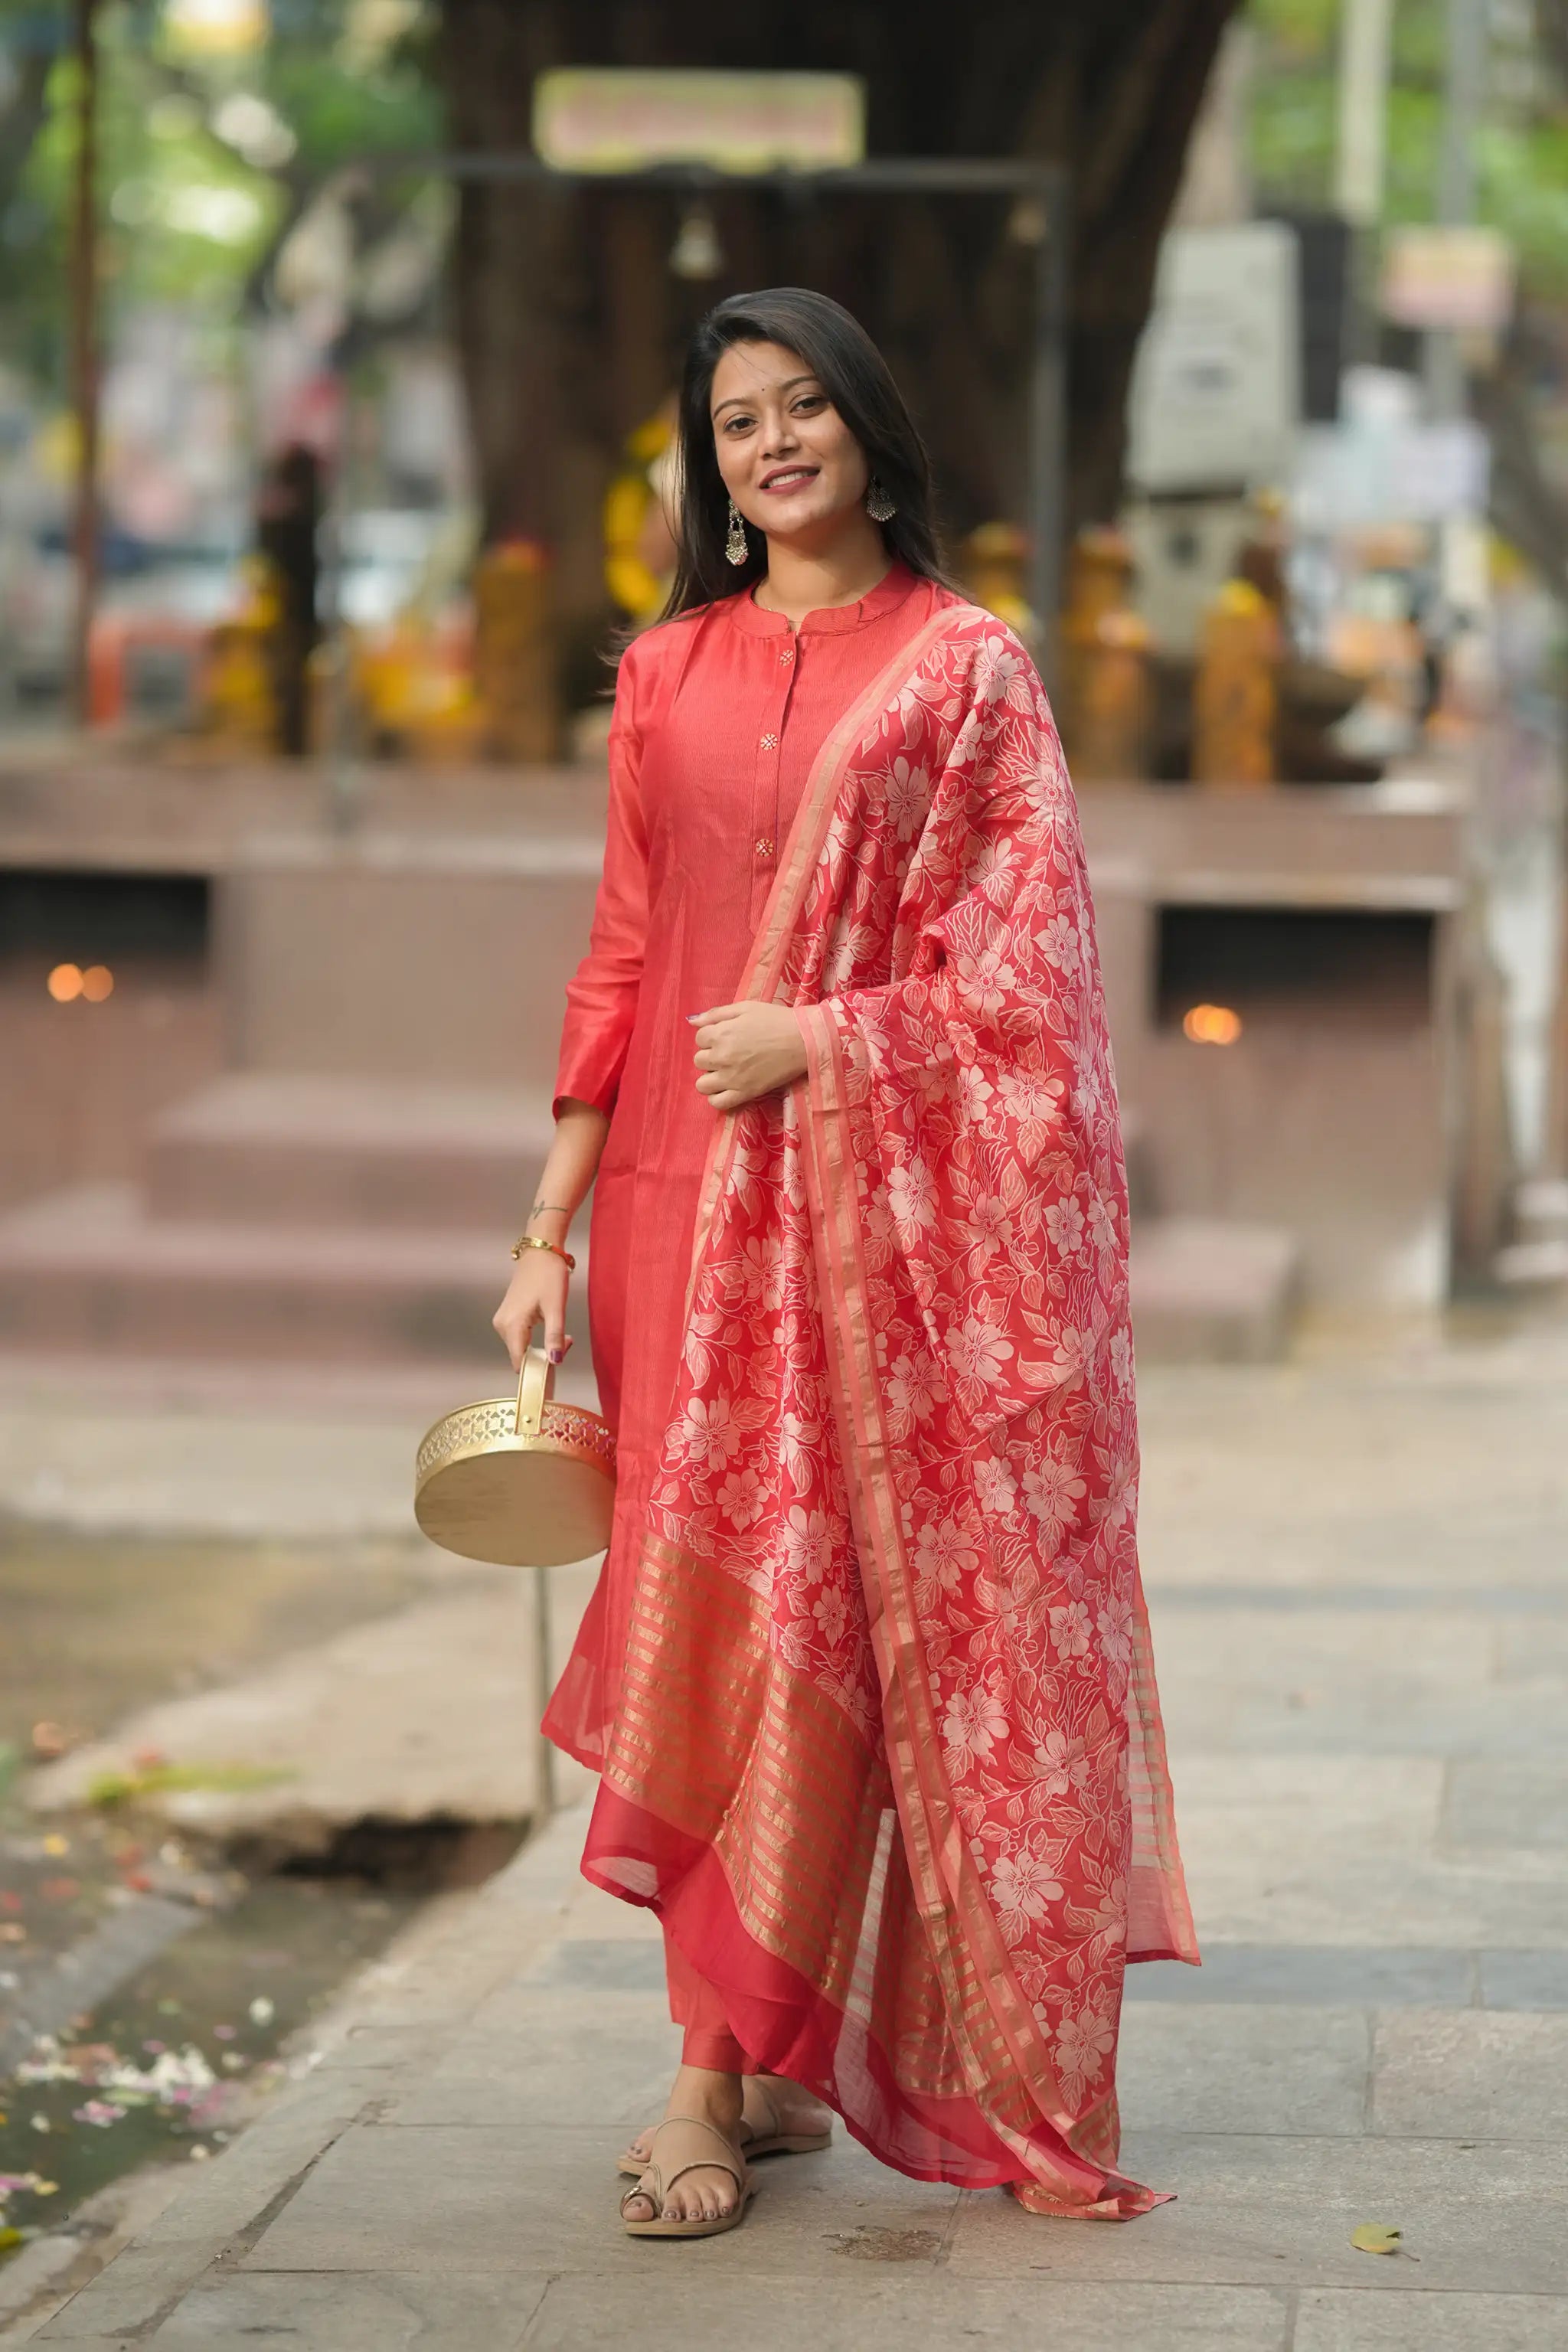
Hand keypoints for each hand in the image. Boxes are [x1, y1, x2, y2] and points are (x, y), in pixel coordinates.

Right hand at [492, 1247, 573, 1371]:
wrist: (540, 1253)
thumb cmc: (548, 1275)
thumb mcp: (556, 1308)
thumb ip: (554, 1336)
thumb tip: (555, 1361)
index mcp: (512, 1325)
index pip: (520, 1363)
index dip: (538, 1370)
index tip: (557, 1365)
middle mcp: (502, 1326)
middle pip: (522, 1356)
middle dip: (544, 1355)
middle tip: (566, 1340)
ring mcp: (503, 1321)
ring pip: (522, 1348)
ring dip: (541, 1347)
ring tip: (560, 1331)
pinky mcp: (507, 1317)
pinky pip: (521, 1337)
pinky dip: (536, 1338)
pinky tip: (549, 1325)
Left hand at [689, 999, 807, 1110]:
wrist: (804, 1039)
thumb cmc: (776, 1019)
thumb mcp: (745, 1007)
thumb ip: (716, 1014)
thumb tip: (692, 1021)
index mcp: (721, 1033)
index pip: (699, 1038)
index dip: (711, 1036)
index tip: (726, 1036)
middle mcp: (722, 1057)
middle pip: (699, 1061)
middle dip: (710, 1055)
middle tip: (729, 1053)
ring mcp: (732, 1078)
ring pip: (703, 1084)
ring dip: (711, 1077)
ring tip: (726, 1072)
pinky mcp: (745, 1093)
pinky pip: (718, 1103)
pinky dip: (718, 1097)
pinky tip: (727, 1088)